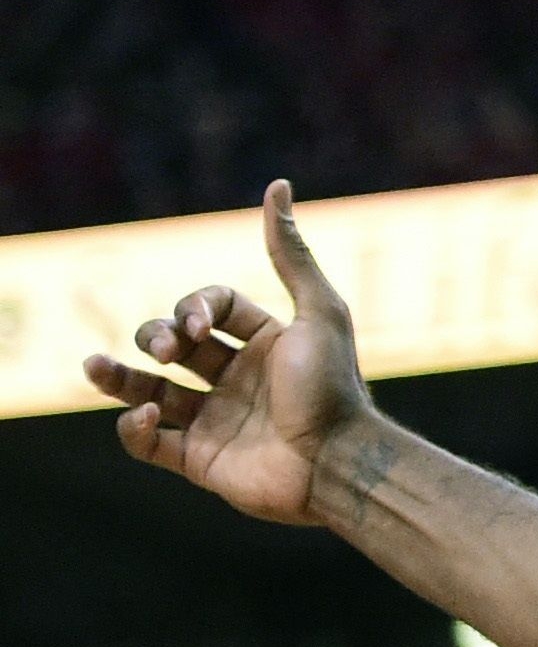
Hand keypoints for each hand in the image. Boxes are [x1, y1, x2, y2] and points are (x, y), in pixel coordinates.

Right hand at [82, 182, 376, 527]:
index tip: (201, 325)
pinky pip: (150, 443)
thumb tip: (278, 186)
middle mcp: (238, 378)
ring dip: (118, 378)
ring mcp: (216, 419)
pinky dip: (134, 429)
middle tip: (168, 349)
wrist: (337, 460)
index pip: (211, 307)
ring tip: (92, 365)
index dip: (196, 306)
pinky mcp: (200, 460)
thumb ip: (291, 254)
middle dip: (157, 335)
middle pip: (174, 343)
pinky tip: (144, 414)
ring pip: (149, 391)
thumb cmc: (331, 386)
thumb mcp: (318, 311)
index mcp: (266, 342)